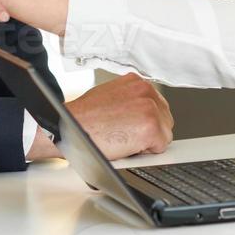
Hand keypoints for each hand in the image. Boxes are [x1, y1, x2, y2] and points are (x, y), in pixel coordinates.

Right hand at [28, 73, 173, 160]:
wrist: (70, 127)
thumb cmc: (83, 117)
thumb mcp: (109, 95)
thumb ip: (129, 100)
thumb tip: (137, 111)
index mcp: (136, 82)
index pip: (157, 105)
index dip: (144, 120)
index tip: (132, 125)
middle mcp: (145, 91)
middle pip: (164, 119)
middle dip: (149, 130)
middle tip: (124, 134)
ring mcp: (149, 108)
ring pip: (164, 133)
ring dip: (147, 141)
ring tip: (123, 138)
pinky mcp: (151, 128)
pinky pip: (160, 147)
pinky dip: (144, 152)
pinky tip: (126, 145)